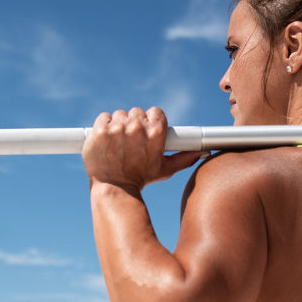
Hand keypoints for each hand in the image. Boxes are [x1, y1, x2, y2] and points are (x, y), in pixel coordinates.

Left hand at [82, 107, 204, 189]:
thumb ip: (184, 158)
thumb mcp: (164, 169)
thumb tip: (201, 152)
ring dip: (117, 125)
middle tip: (130, 141)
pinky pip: (103, 117)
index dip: (150, 121)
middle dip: (133, 124)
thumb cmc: (140, 179)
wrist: (114, 189)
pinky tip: (105, 140)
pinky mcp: (100, 131)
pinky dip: (103, 126)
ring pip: (119, 115)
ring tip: (117, 143)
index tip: (145, 130)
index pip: (155, 112)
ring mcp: (117, 129)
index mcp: (155, 133)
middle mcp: (137, 128)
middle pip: (136, 112)